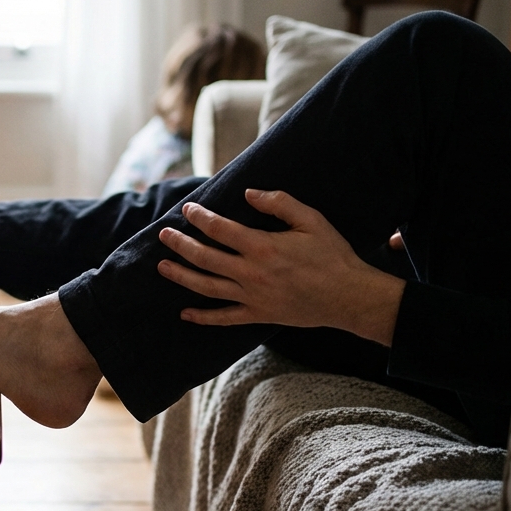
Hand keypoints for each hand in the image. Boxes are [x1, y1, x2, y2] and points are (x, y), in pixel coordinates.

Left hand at [156, 189, 405, 345]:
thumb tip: (248, 193)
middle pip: (205, 258)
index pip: (220, 229)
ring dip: (182, 276)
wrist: (348, 296)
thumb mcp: (311, 220)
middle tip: (164, 234)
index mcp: (263, 247)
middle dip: (181, 244)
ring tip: (162, 267)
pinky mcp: (258, 314)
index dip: (200, 217)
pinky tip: (185, 313)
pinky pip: (224, 318)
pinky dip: (203, 318)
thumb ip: (279, 203)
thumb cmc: (332, 255)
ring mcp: (252, 297)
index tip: (188, 209)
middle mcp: (252, 273)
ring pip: (207, 287)